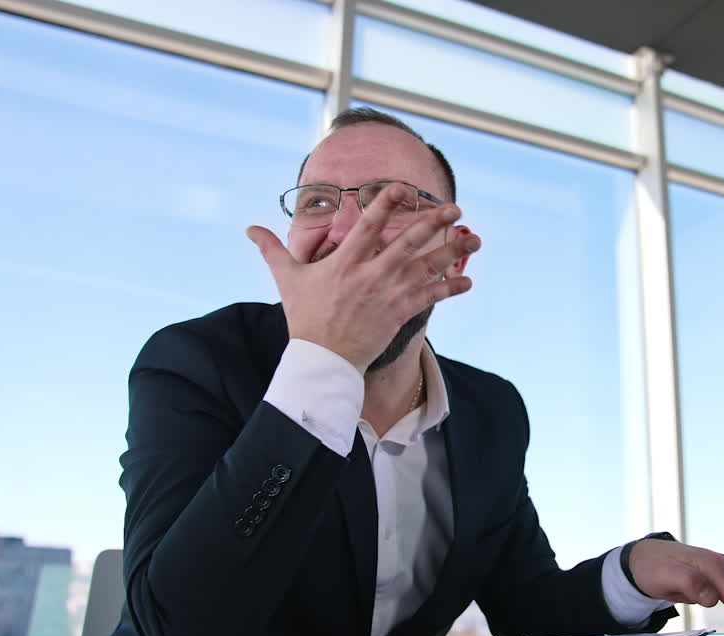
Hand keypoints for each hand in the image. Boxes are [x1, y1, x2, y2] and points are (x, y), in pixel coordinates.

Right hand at [246, 184, 479, 372]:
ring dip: (452, 253)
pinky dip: (449, 289)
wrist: (321, 360)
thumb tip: (248, 228)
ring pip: (425, 268)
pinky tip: (468, 281)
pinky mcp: (398, 314)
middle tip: (456, 208)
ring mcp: (387, 295)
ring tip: (475, 239)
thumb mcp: (286, 280)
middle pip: (407, 243)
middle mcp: (370, 275)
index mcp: (344, 262)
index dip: (387, 203)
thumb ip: (271, 250)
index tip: (405, 188)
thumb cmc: (305, 318)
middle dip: (434, 224)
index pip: (369, 225)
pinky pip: (429, 298)